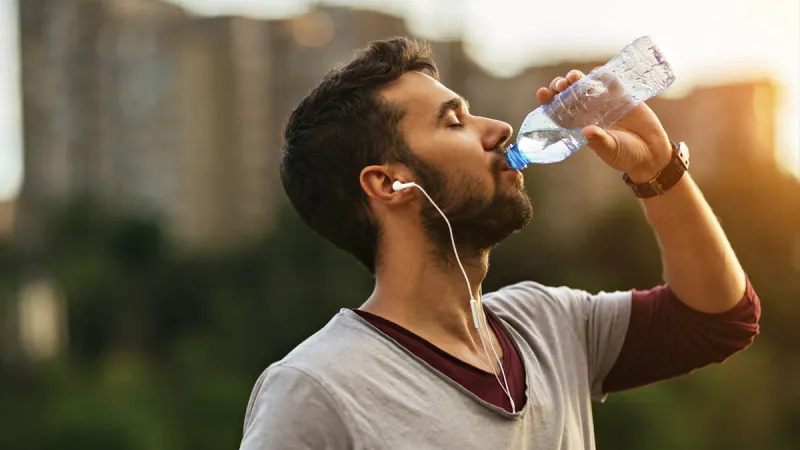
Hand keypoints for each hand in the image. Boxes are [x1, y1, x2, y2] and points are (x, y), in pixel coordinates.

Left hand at [537, 70, 672, 181]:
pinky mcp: (622, 96)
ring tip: (574, 77)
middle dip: (562, 86)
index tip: (542, 93)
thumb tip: (587, 131)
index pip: (558, 111)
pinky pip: (609, 81)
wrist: (652, 153)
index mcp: (579, 126)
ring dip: (578, 78)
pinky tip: (596, 73)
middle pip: (569, 94)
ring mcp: (604, 102)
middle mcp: (588, 112)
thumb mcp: (611, 150)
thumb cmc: (626, 155)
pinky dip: (602, 76)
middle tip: (561, 84)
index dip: (548, 101)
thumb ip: (599, 141)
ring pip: (586, 85)